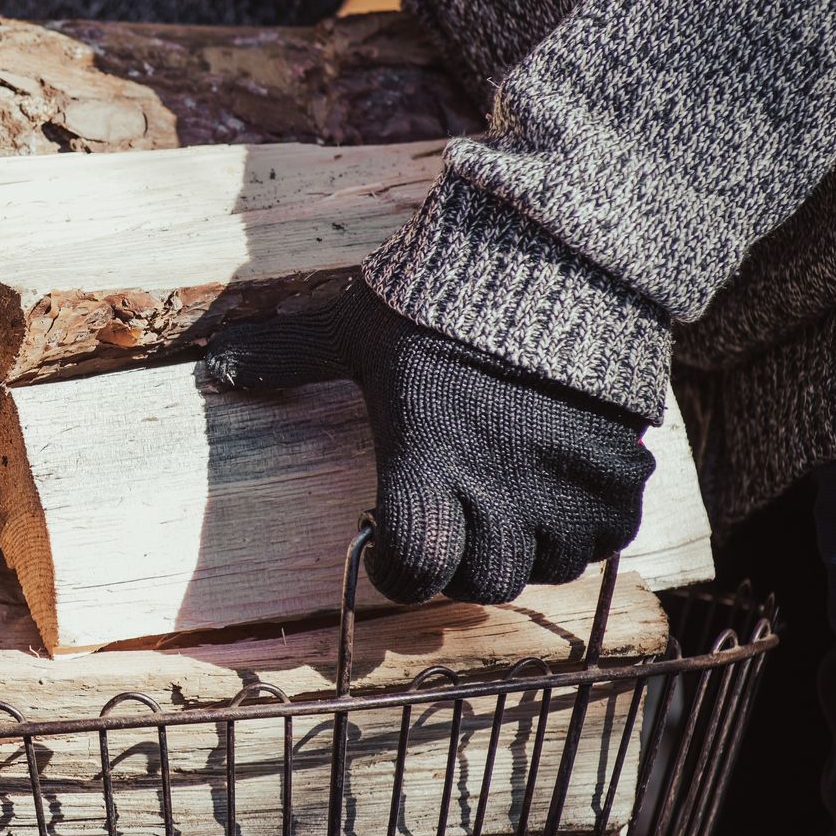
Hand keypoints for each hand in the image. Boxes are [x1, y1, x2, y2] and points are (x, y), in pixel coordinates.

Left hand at [204, 278, 652, 605]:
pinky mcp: (620, 471)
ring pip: (549, 564)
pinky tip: (561, 485)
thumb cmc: (437, 297)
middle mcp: (497, 490)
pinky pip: (609, 536)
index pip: (415, 568)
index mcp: (424, 464)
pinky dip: (589, 522)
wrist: (553, 255)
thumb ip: (287, 355)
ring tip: (507, 499)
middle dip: (463, 560)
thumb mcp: (352, 327)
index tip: (390, 541)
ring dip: (528, 545)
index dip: (398, 569)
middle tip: (452, 515)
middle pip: (485, 580)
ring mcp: (564, 486)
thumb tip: (215, 366)